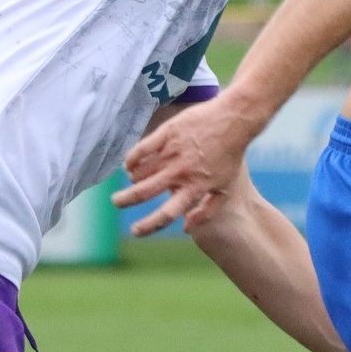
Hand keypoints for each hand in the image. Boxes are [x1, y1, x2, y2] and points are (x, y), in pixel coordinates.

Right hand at [117, 97, 257, 235]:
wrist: (233, 120)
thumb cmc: (230, 155)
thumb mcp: (225, 188)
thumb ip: (206, 211)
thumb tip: (185, 228)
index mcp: (194, 188)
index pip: (166, 214)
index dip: (148, 225)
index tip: (135, 231)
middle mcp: (180, 172)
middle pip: (144, 192)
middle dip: (125, 200)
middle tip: (117, 202)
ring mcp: (172, 152)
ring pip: (141, 171)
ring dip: (133, 177)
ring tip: (133, 178)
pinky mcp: (167, 133)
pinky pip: (141, 149)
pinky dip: (132, 158)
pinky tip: (129, 162)